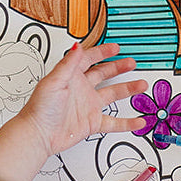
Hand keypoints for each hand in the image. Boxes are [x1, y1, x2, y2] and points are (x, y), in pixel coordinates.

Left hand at [17, 43, 147, 158]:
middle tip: (132, 63)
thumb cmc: (41, 108)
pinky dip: (127, 122)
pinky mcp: (92, 123)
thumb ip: (68, 64)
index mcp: (72, 77)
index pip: (89, 59)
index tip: (115, 48)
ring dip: (127, 89)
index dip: (102, 52)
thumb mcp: (55, 81)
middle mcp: (82, 89)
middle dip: (118, 67)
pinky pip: (114, 122)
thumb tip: (77, 46)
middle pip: (104, 74)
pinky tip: (138, 121)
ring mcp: (88, 106)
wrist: (39, 134)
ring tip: (141, 85)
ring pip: (112, 94)